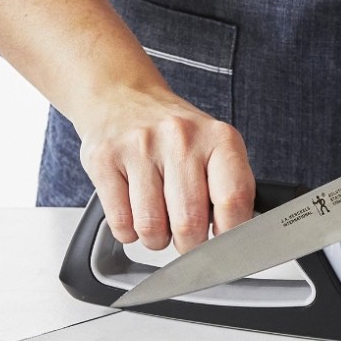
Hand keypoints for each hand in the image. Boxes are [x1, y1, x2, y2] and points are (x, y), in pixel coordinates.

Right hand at [77, 87, 254, 252]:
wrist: (122, 96)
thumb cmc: (175, 134)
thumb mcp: (215, 148)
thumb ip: (230, 190)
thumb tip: (237, 239)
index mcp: (219, 138)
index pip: (233, 200)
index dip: (230, 235)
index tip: (222, 243)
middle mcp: (181, 138)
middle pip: (190, 224)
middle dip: (189, 244)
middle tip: (186, 235)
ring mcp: (140, 147)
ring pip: (152, 229)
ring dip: (156, 239)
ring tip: (159, 220)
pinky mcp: (104, 159)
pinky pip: (121, 223)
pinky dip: (129, 231)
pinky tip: (135, 211)